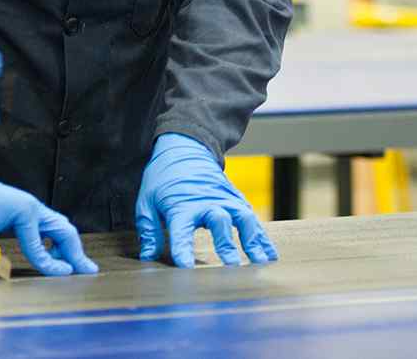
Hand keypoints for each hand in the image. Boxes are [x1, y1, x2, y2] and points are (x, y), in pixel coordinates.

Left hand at [0, 160, 98, 281]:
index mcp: (25, 211)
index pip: (42, 247)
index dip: (52, 266)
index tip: (63, 277)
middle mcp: (32, 207)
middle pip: (64, 231)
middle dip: (76, 252)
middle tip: (89, 271)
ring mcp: (30, 206)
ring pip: (59, 227)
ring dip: (68, 246)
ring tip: (74, 265)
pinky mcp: (24, 209)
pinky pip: (49, 226)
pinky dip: (57, 239)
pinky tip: (53, 253)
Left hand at [135, 133, 277, 267]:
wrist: (185, 148)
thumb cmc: (163, 178)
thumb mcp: (147, 201)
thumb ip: (148, 230)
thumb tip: (147, 257)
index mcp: (181, 205)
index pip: (180, 230)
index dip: (182, 249)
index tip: (185, 267)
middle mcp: (207, 202)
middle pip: (219, 222)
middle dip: (225, 244)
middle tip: (231, 266)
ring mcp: (225, 200)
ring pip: (243, 220)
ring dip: (252, 241)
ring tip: (259, 263)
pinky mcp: (237, 200)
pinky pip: (253, 220)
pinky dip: (262, 237)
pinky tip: (269, 255)